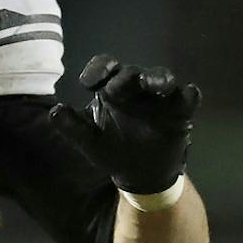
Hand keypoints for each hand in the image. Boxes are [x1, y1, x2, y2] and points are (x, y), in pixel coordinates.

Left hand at [48, 55, 200, 197]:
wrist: (141, 174)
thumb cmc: (114, 151)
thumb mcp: (90, 142)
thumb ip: (72, 127)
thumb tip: (53, 111)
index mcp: (112, 89)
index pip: (105, 68)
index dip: (98, 69)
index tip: (88, 83)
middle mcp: (136, 88)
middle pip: (132, 73)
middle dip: (126, 77)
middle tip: (117, 88)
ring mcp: (160, 98)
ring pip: (162, 78)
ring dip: (158, 79)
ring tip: (154, 85)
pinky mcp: (181, 111)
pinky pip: (188, 98)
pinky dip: (189, 96)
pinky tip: (188, 95)